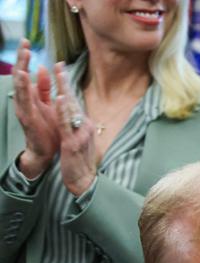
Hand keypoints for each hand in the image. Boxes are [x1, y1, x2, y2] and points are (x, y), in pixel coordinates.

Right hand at [11, 39, 58, 178]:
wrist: (46, 151)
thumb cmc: (47, 128)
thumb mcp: (47, 104)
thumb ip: (44, 88)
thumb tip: (41, 68)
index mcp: (30, 96)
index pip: (25, 72)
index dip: (25, 57)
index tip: (26, 41)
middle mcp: (23, 100)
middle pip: (20, 75)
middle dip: (21, 58)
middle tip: (23, 42)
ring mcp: (23, 108)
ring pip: (20, 85)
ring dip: (22, 69)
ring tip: (23, 55)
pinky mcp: (27, 118)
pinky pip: (24, 100)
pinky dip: (24, 88)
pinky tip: (24, 76)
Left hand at [53, 62, 97, 196]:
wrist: (84, 181)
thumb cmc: (80, 161)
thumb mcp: (79, 138)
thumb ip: (76, 122)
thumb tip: (73, 110)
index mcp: (84, 124)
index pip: (74, 100)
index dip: (67, 83)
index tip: (61, 67)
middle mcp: (84, 126)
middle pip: (73, 100)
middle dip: (66, 82)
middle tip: (59, 65)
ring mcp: (80, 134)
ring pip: (71, 109)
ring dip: (65, 91)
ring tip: (59, 76)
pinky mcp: (72, 143)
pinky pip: (67, 124)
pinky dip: (63, 110)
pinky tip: (60, 99)